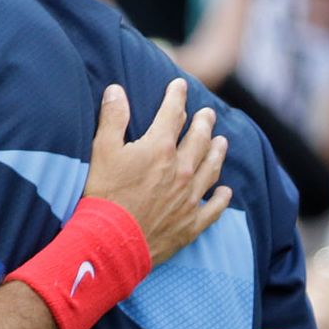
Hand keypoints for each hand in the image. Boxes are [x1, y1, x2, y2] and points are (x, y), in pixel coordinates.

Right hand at [81, 78, 231, 263]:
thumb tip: (116, 90)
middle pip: (199, 139)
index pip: (173, 114)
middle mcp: (181, 169)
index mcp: (160, 148)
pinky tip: (226, 192)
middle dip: (204, 123)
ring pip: (211, 168)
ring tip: (222, 142)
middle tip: (208, 114)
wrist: (111, 243)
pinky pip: (213, 208)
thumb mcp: (102, 151)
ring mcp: (189, 197)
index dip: (177, 96)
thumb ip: (112, 118)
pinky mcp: (191, 223)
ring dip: (217, 153)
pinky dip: (222, 198)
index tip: (180, 85)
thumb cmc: (103, 196)